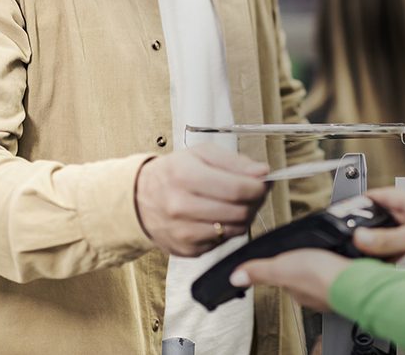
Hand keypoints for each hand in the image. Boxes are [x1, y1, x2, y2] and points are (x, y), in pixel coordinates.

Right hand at [135, 143, 268, 256]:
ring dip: (245, 216)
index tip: (264, 182)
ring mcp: (182, 232)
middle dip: (255, 201)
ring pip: (234, 230)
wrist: (141, 198)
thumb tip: (263, 172)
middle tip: (256, 192)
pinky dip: (229, 229)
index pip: (236, 188)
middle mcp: (180, 206)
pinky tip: (222, 216)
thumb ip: (236, 162)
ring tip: (240, 203)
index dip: (258, 187)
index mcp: (185, 175)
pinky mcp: (186, 250)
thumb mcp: (202, 154)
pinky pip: (222, 242)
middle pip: (238, 212)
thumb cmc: (175, 172)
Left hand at [229, 249, 348, 312]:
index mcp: (297, 291)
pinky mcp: (348, 276)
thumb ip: (260, 271)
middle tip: (306, 249)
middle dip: (305, 262)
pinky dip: (337, 261)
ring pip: (322, 272)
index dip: (284, 265)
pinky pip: (339, 267)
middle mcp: (314, 293)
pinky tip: (339, 253)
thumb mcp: (282, 268)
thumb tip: (235, 278)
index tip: (286, 256)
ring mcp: (332, 286)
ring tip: (323, 249)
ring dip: (322, 261)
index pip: (285, 278)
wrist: (353, 276)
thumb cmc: (320, 276)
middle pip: (304, 274)